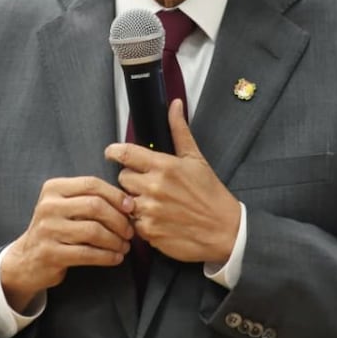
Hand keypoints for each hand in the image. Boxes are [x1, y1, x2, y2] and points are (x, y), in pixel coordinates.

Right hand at [0, 176, 134, 311]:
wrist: (27, 259)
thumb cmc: (57, 229)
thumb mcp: (66, 206)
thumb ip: (90, 199)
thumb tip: (129, 203)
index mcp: (53, 188)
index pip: (91, 184)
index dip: (116, 195)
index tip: (131, 208)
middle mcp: (48, 206)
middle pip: (95, 206)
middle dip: (119, 220)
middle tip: (130, 231)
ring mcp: (47, 230)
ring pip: (93, 231)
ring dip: (115, 240)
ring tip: (124, 246)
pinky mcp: (50, 253)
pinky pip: (87, 254)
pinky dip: (107, 256)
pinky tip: (115, 258)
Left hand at [104, 100, 240, 263]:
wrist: (224, 230)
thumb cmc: (210, 194)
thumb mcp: (196, 159)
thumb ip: (179, 131)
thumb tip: (175, 105)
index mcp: (163, 166)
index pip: (125, 153)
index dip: (114, 152)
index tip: (112, 153)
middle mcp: (153, 187)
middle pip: (122, 178)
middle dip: (132, 180)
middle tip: (148, 184)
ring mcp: (150, 210)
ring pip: (125, 200)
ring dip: (135, 201)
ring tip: (154, 203)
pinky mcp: (149, 231)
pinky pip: (133, 222)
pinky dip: (142, 221)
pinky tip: (158, 219)